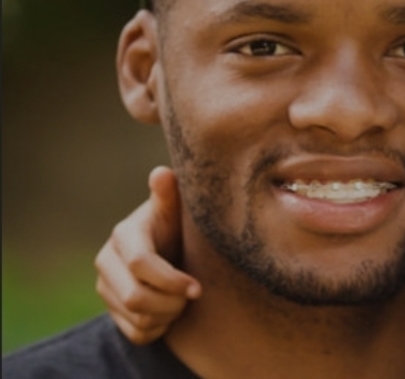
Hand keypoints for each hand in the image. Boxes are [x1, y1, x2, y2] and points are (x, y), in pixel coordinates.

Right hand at [94, 165, 199, 343]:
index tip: (198, 287)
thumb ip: (169, 195)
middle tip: (194, 294)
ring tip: (184, 299)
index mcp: (123, 235)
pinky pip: (136, 333)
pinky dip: (160, 328)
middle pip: (135, 298)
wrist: (171, 247)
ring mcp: (105, 287)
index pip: (140, 264)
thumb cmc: (179, 224)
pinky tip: (171, 311)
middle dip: (171, 301)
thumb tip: (162, 172)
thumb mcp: (176, 209)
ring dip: (169, 315)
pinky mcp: (110, 309)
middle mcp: (106, 261)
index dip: (171, 280)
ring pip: (137, 318)